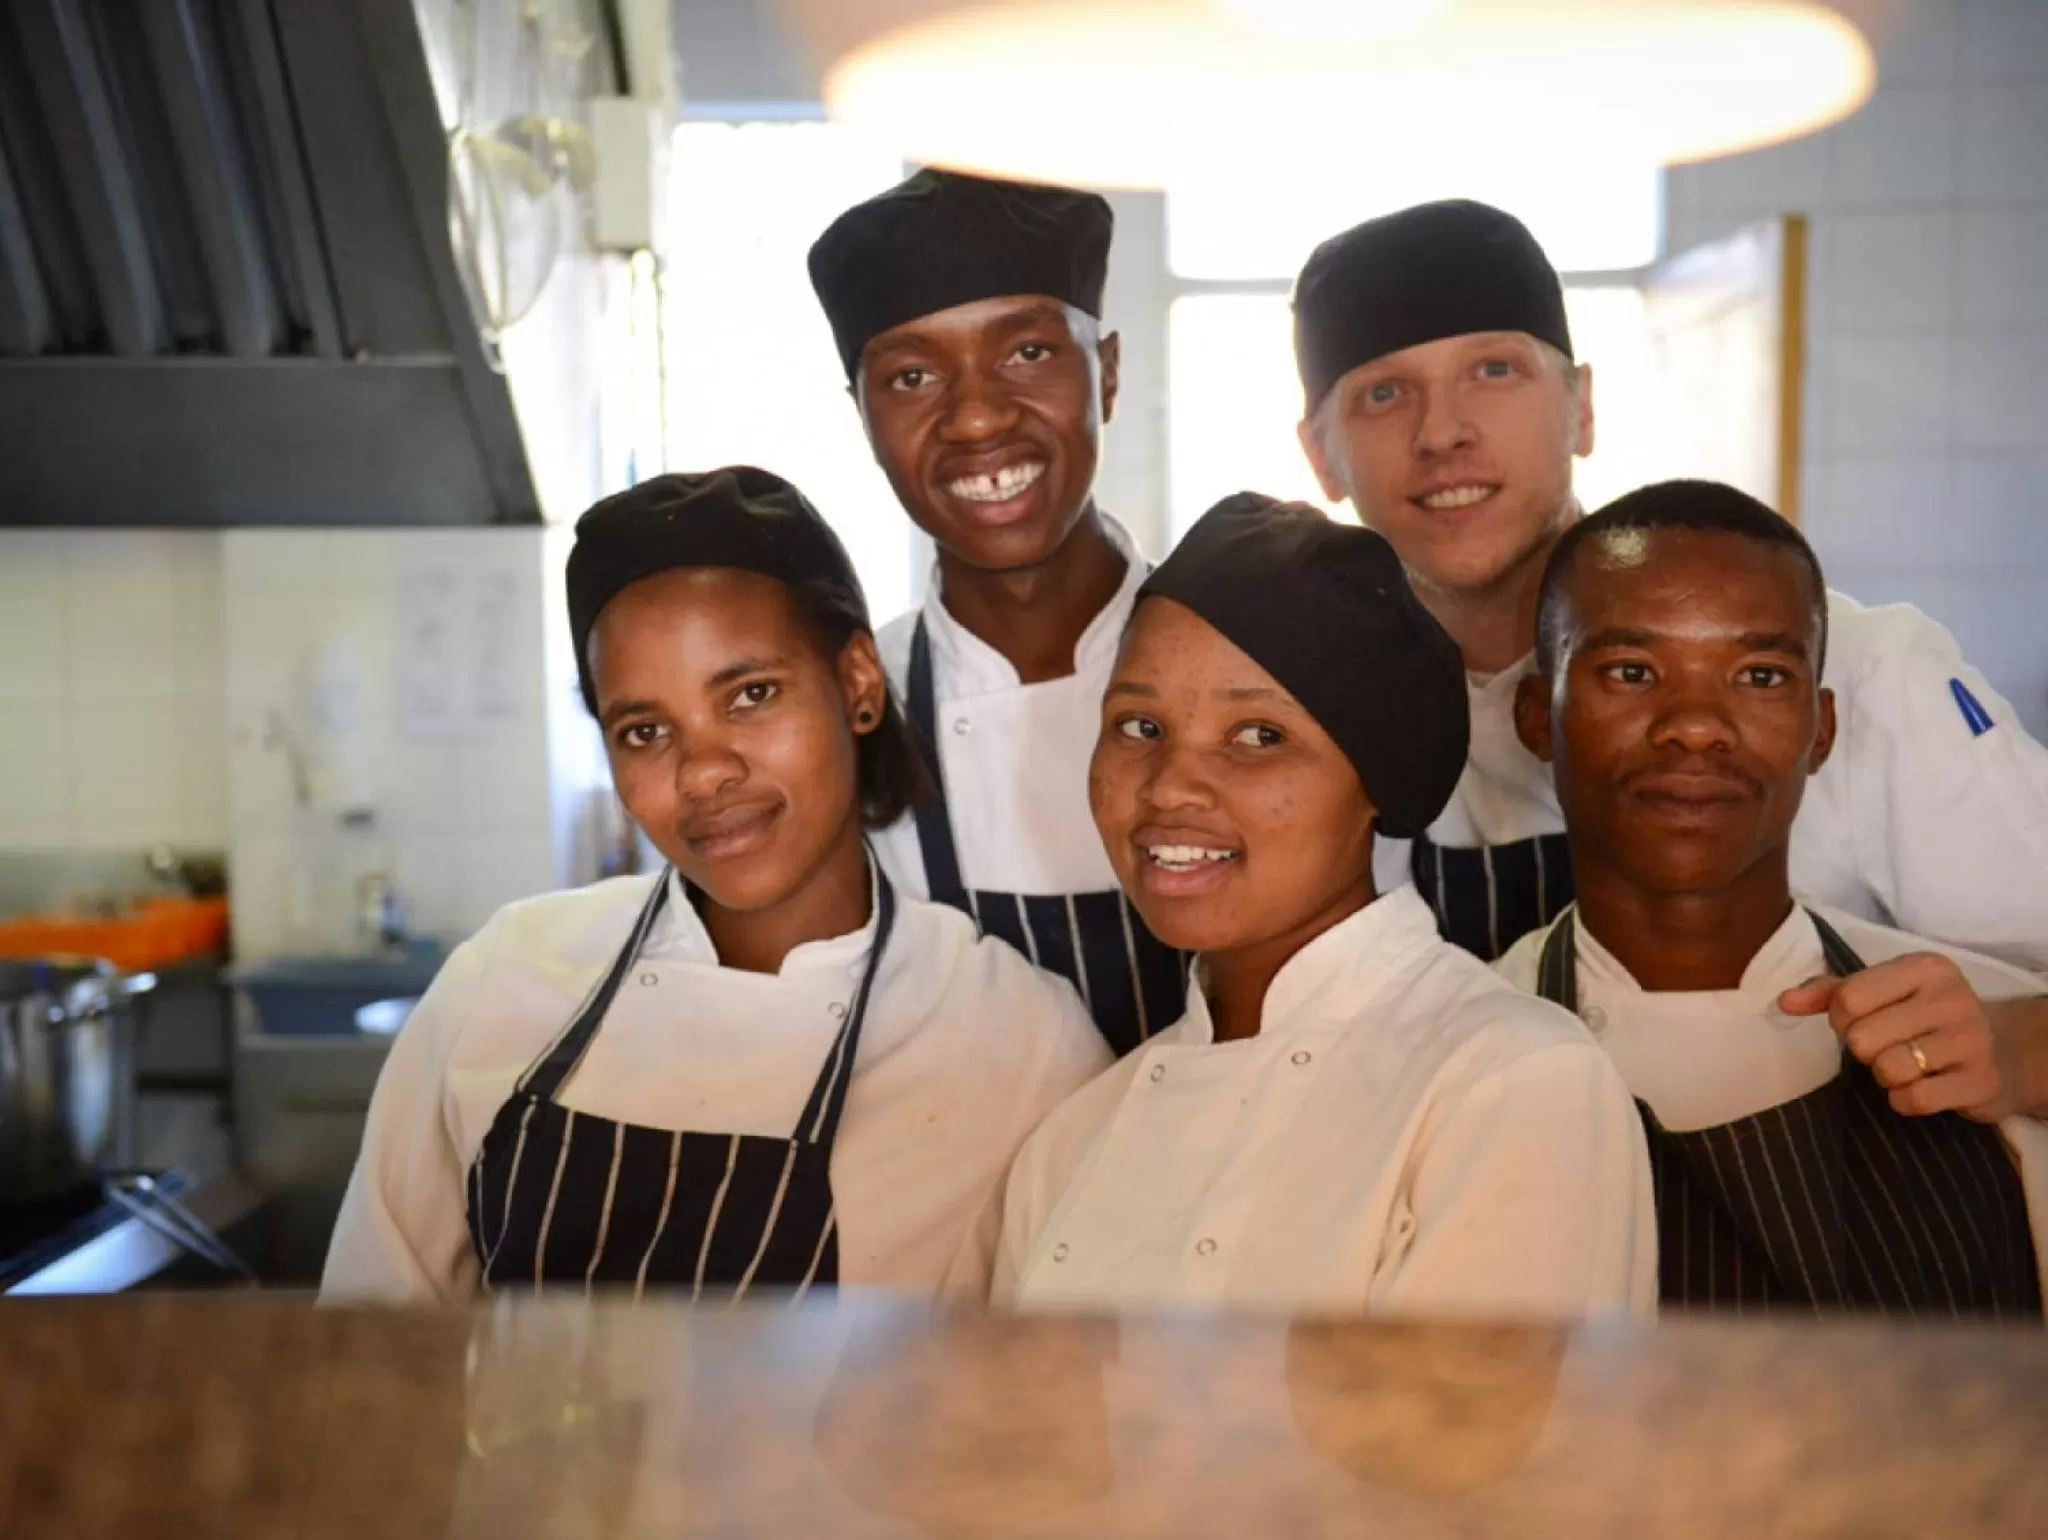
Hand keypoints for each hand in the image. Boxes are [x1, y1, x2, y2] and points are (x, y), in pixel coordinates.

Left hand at [1777, 953, 2015, 1122]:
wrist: (2004, 1049)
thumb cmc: (1925, 1015)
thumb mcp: (1884, 990)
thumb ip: (1831, 992)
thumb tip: (1782, 1001)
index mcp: (1924, 967)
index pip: (1848, 998)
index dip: (1841, 1019)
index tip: (1860, 1022)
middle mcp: (1951, 998)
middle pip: (1862, 1039)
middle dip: (1864, 1050)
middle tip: (1887, 1046)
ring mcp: (1971, 1040)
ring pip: (1886, 1070)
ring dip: (1886, 1076)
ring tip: (1907, 1065)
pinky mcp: (1980, 1081)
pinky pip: (1912, 1100)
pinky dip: (1904, 1100)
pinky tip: (1921, 1087)